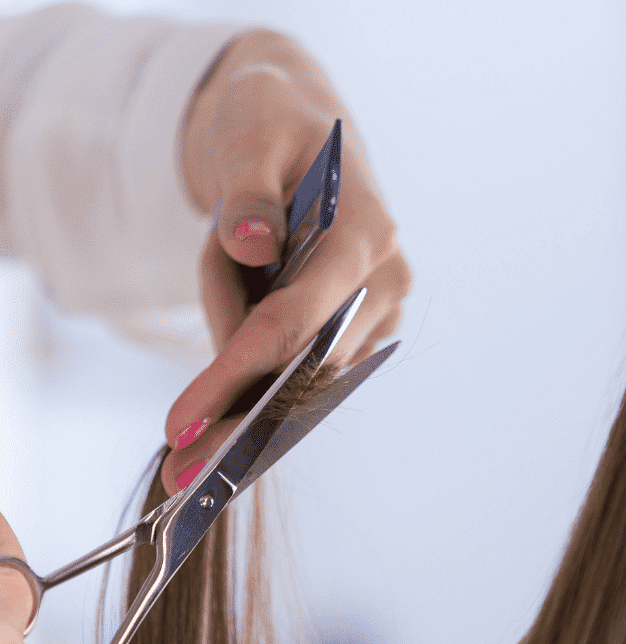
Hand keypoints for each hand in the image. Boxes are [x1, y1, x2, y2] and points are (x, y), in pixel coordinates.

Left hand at [162, 30, 412, 494]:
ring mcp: (376, 312)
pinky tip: (225, 428)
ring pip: (306, 377)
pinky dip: (267, 396)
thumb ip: (248, 190)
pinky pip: (310, 372)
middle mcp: (385, 282)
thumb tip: (254, 244)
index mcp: (364, 233)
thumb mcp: (251, 134)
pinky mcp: (358, 331)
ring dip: (249, 411)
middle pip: (306, 367)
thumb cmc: (271, 130)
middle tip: (183, 473)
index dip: (237, 373)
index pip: (296, 319)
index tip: (183, 424)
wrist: (299, 131)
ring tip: (191, 460)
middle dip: (242, 421)